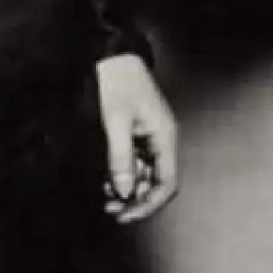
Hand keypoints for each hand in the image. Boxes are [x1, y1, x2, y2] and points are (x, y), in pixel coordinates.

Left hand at [96, 53, 178, 224]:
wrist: (114, 57)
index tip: (125, 215)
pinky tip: (107, 181)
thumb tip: (125, 192)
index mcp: (164, 137)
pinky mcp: (138, 136)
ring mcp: (151, 138)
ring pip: (146, 176)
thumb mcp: (116, 122)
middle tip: (110, 209)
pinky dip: (123, 176)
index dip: (148, 204)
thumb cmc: (118, 85)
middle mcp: (162, 141)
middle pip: (157, 183)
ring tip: (106, 197)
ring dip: (128, 190)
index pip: (167, 183)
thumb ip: (120, 158)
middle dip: (136, 200)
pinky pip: (136, 164)